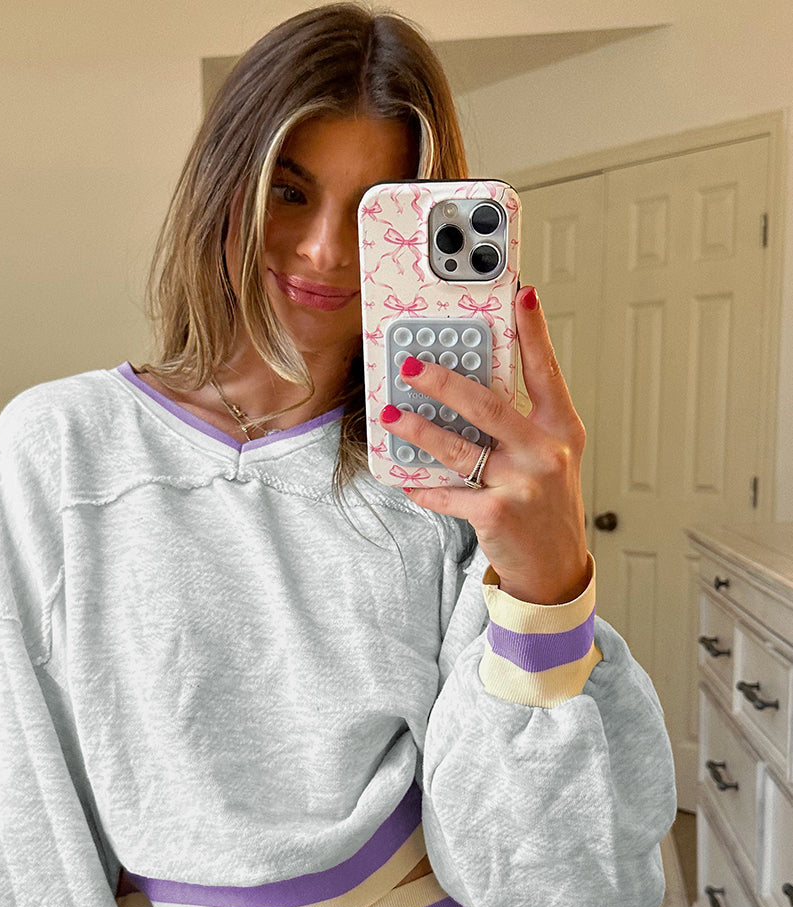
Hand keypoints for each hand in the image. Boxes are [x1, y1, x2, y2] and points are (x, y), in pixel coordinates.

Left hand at [379, 286, 590, 605]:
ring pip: (459, 448)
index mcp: (561, 429)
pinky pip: (448, 494)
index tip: (520, 293)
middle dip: (443, 382)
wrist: (555, 566)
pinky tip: (408, 479)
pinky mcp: (496, 515)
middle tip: (412, 366)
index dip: (533, 331)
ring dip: (419, 430)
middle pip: (487, 405)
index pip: (545, 371)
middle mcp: (545, 452)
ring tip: (392, 416)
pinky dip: (424, 487)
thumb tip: (469, 391)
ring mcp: (522, 484)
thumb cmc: (547, 505)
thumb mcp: (549, 456)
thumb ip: (520, 423)